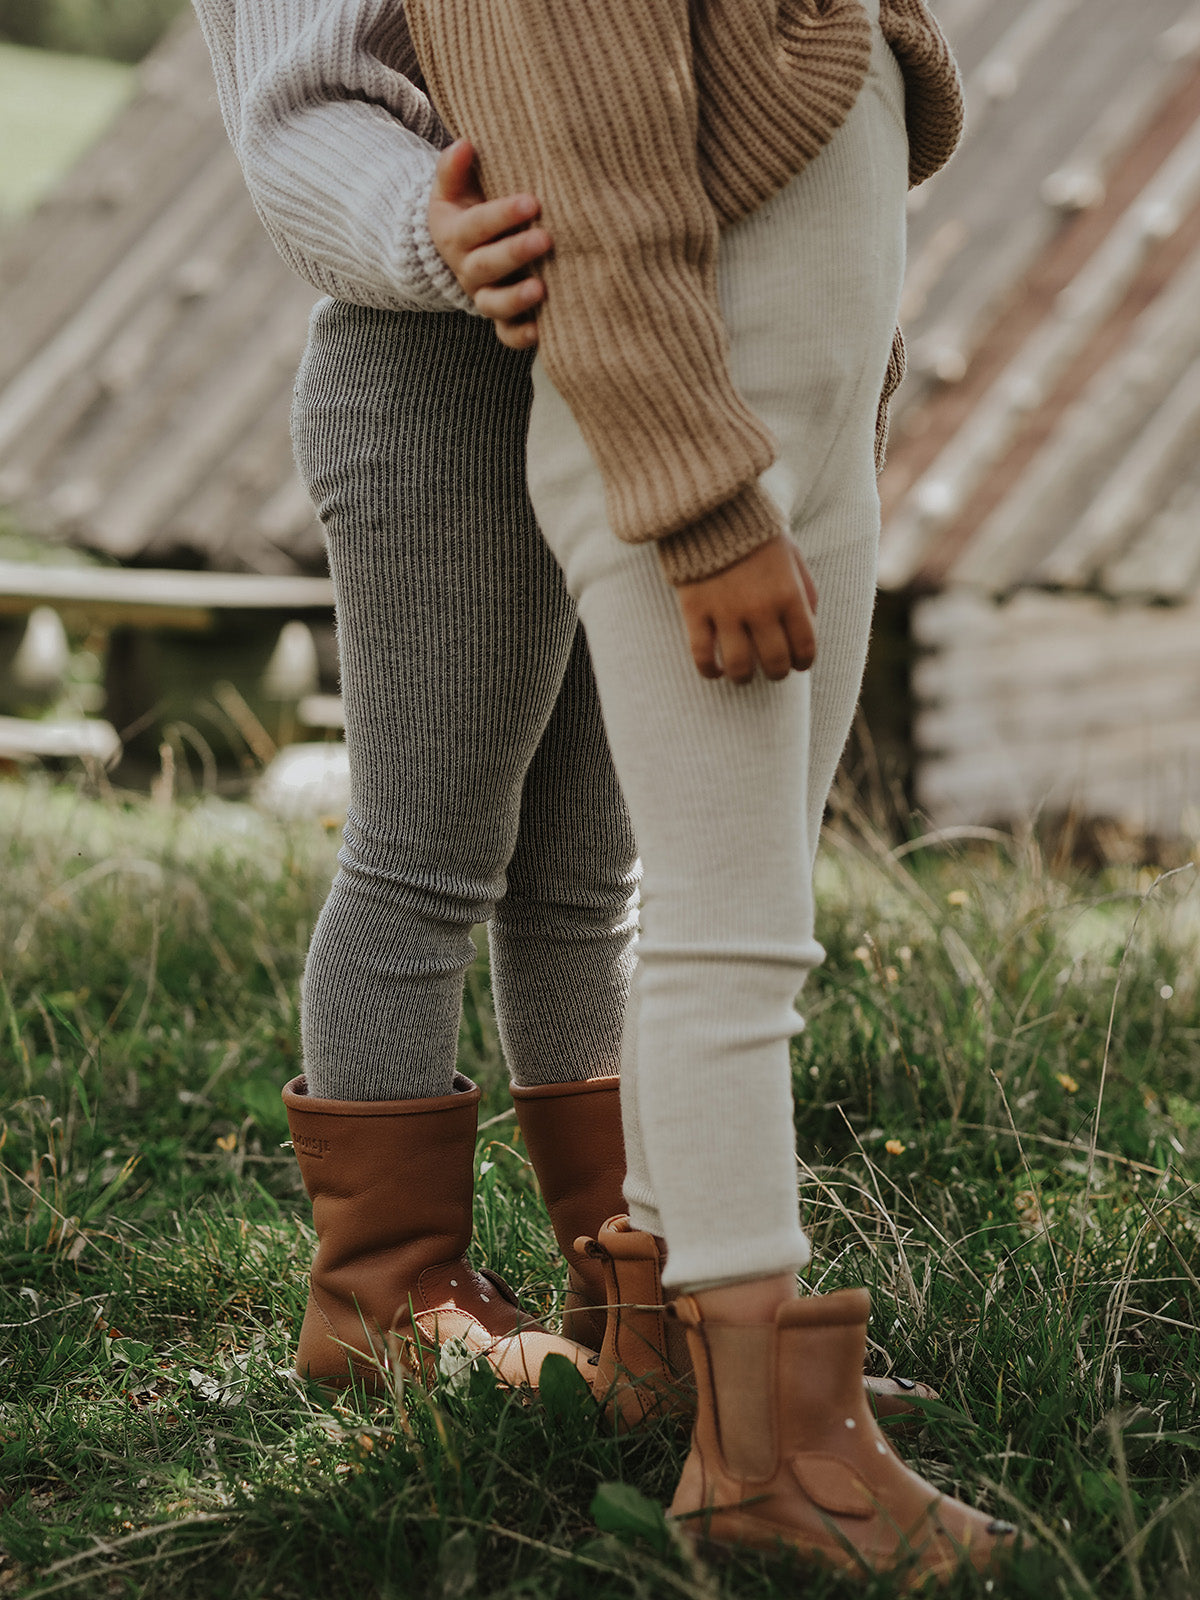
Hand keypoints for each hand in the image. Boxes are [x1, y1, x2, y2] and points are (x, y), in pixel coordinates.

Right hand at [428, 139, 551, 348]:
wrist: (458, 248)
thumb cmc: (466, 208)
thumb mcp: (451, 188)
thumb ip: (454, 168)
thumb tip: (464, 144)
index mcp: (456, 234)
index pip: (477, 225)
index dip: (502, 215)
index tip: (532, 202)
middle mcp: (468, 268)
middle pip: (486, 265)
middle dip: (515, 253)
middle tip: (545, 239)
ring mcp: (483, 295)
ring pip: (493, 304)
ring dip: (516, 299)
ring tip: (542, 289)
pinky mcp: (500, 317)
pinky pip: (505, 334)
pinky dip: (520, 336)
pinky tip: (540, 332)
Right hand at [675, 535, 817, 683]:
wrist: (710, 510)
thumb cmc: (755, 534)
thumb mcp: (792, 555)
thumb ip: (806, 590)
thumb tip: (810, 623)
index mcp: (789, 595)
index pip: (804, 647)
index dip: (803, 662)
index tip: (797, 664)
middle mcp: (760, 609)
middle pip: (774, 663)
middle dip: (776, 672)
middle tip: (771, 670)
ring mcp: (726, 612)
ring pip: (739, 667)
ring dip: (744, 677)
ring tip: (742, 674)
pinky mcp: (695, 611)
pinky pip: (702, 656)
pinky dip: (710, 671)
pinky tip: (714, 671)